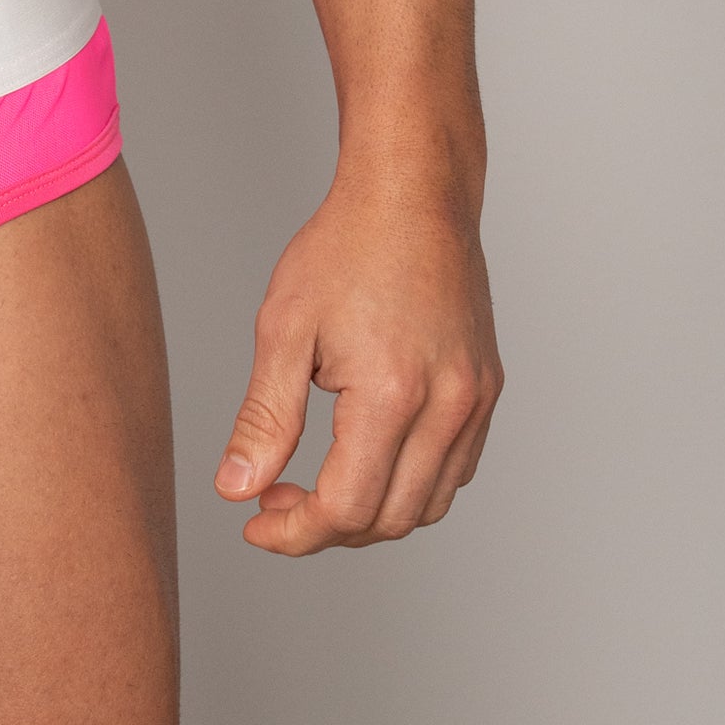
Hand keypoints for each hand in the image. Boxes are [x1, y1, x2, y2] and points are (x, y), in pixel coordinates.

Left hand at [214, 165, 501, 551]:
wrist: (412, 193)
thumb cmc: (346, 246)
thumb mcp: (285, 327)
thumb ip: (263, 418)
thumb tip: (237, 489)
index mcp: (393, 393)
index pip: (346, 508)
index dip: (294, 531)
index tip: (255, 522)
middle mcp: (448, 407)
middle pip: (390, 520)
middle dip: (326, 528)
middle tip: (276, 497)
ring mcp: (475, 402)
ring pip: (428, 506)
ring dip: (371, 514)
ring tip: (318, 483)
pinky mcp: (487, 391)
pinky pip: (453, 471)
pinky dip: (410, 486)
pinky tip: (368, 458)